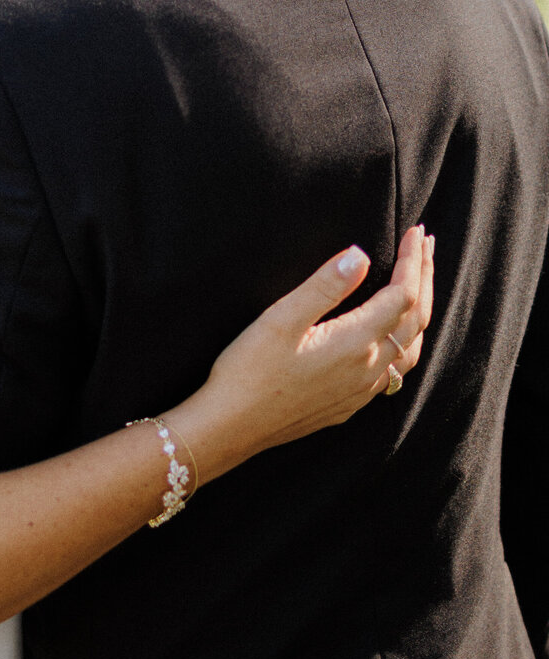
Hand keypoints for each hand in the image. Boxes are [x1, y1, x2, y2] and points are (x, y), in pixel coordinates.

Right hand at [172, 226, 433, 483]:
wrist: (231, 427)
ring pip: (410, 347)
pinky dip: (404, 340)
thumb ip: (324, 286)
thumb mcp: (280, 319)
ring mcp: (361, 390)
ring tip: (418, 283)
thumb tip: (360, 255)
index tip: (416, 231)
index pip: (402, 295)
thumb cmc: (249, 371)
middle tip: (426, 243)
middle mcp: (368, 369)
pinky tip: (391, 335)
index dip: (413, 260)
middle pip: (415, 318)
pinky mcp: (349, 404)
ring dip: (419, 310)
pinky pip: (394, 370)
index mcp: (355, 342)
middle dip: (424, 277)